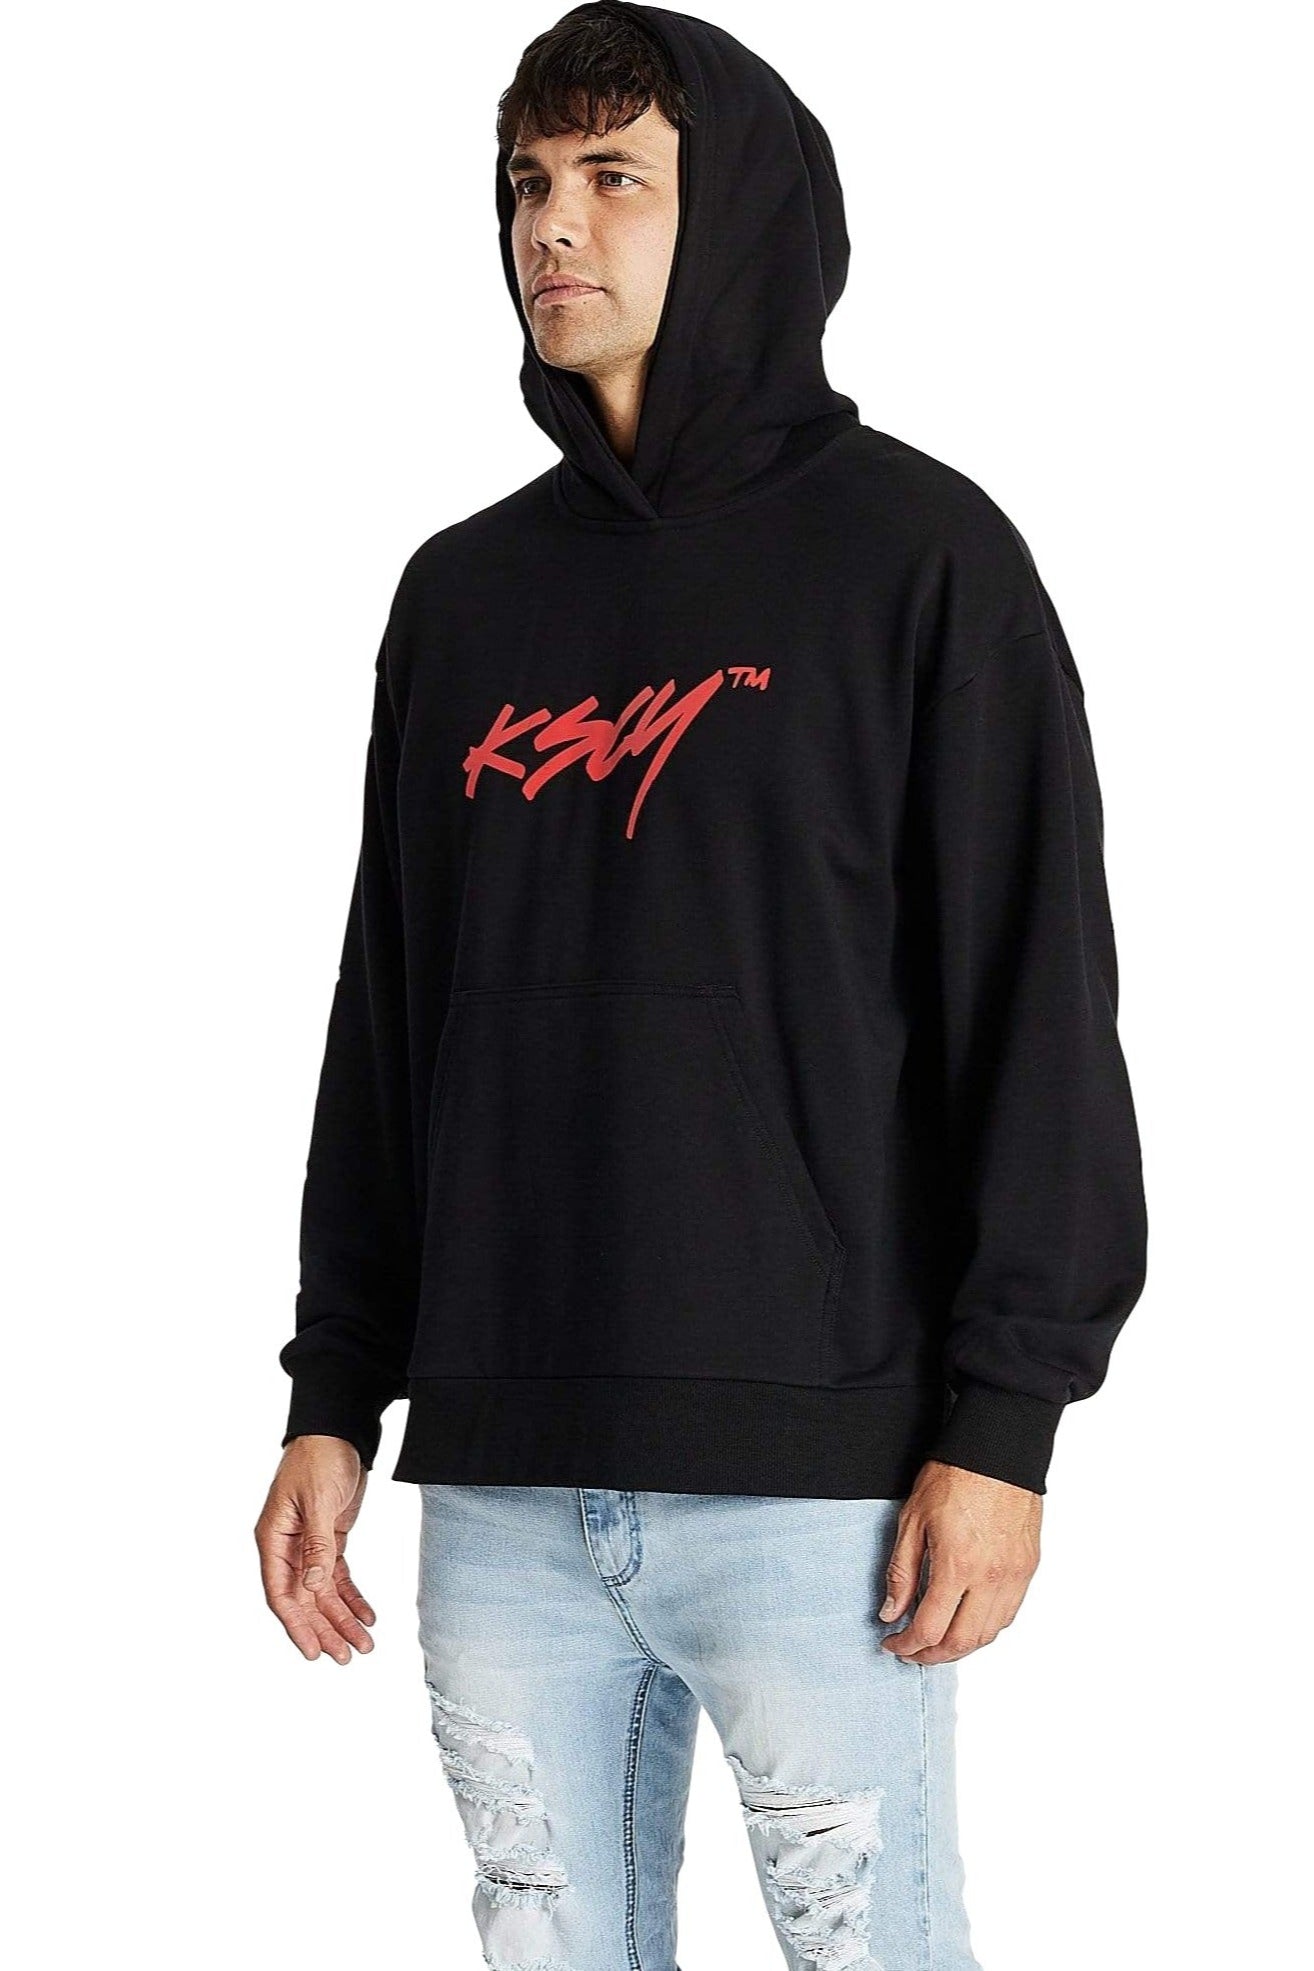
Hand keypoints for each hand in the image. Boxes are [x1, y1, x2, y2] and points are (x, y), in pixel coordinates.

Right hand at [255, 1436, 375, 1663]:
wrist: (338, 1430)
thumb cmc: (319, 1458)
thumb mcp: (319, 1502)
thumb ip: (317, 1545)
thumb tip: (312, 1586)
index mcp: (274, 1539)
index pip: (282, 1593)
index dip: (297, 1626)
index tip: (313, 1653)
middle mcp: (288, 1547)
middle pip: (304, 1600)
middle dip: (325, 1629)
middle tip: (347, 1656)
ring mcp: (309, 1545)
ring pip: (323, 1593)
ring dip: (342, 1618)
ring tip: (364, 1644)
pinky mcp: (330, 1538)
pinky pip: (338, 1576)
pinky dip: (353, 1597)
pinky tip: (367, 1615)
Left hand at [878, 1459, 1040, 1663]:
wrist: (998, 1449)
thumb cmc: (954, 1475)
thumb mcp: (912, 1519)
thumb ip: (901, 1572)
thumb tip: (891, 1612)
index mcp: (957, 1566)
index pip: (930, 1628)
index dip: (906, 1644)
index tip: (892, 1642)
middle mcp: (991, 1578)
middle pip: (962, 1643)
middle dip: (932, 1656)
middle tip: (911, 1652)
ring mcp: (1014, 1575)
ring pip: (990, 1634)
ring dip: (961, 1647)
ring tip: (936, 1641)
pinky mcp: (1028, 1567)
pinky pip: (1008, 1614)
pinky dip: (986, 1628)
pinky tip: (967, 1621)